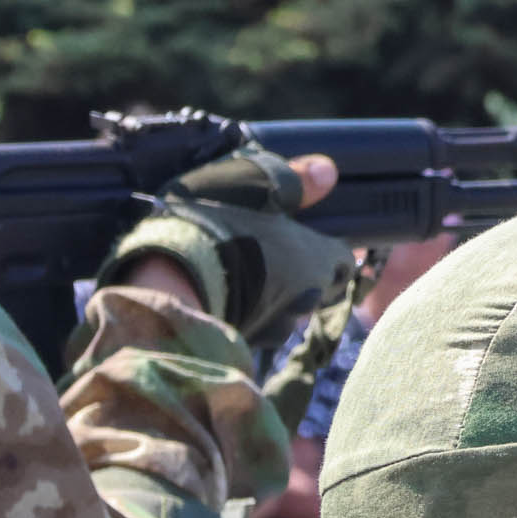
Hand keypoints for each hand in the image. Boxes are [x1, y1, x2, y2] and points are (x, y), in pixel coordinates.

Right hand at [111, 151, 351, 337]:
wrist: (172, 279)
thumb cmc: (216, 223)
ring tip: (244, 280)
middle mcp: (305, 298)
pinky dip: (247, 318)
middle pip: (319, 292)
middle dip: (303, 280)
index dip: (328, 253)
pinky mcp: (246, 346)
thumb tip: (327, 172)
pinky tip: (225, 300)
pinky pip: (255, 331)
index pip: (344, 262)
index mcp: (316, 258)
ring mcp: (276, 328)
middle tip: (274, 259)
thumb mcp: (251, 183)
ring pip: (286, 315)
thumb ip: (292, 179)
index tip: (308, 243)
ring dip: (274, 301)